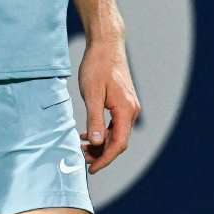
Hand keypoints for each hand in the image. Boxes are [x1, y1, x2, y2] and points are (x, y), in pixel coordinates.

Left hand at [76, 35, 138, 174]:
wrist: (106, 45)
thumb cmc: (97, 66)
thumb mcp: (91, 94)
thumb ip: (95, 119)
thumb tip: (97, 143)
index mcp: (126, 110)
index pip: (119, 144)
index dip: (105, 158)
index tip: (91, 169)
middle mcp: (131, 111)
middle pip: (119, 141)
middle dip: (101, 153)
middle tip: (82, 158)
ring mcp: (129, 106)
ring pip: (117, 133)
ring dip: (101, 143)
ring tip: (82, 147)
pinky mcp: (123, 102)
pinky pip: (115, 124)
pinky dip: (103, 132)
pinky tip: (88, 134)